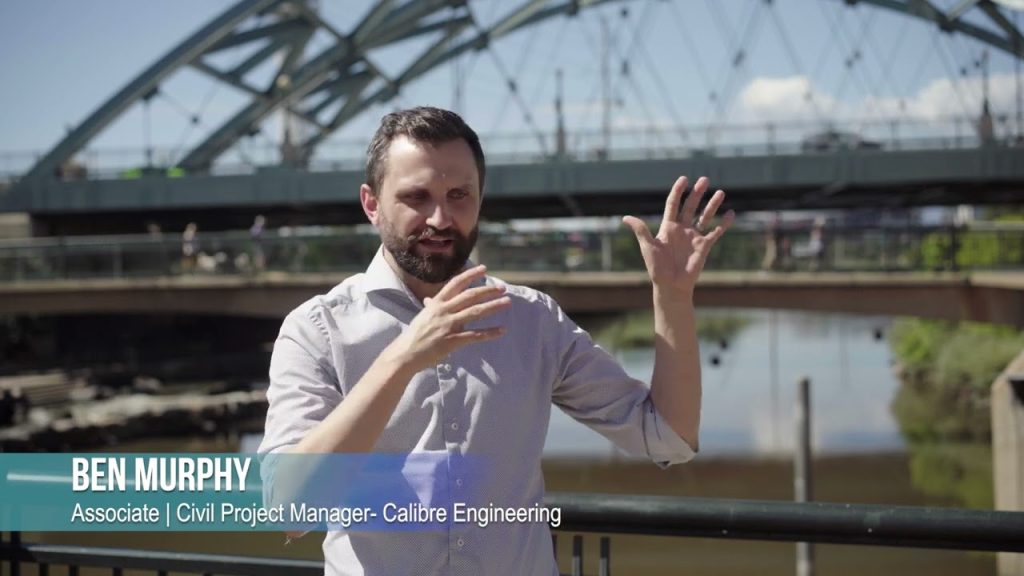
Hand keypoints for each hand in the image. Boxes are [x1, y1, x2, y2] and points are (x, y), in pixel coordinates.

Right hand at [388, 265, 509, 371]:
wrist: (405, 354)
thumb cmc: (414, 335)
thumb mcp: (422, 316)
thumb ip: (430, 307)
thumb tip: (430, 299)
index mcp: (436, 303)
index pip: (455, 283)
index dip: (470, 275)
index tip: (484, 269)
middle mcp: (443, 311)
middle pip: (470, 296)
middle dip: (488, 290)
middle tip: (503, 288)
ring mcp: (448, 325)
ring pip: (476, 312)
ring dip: (494, 306)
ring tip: (508, 302)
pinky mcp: (452, 341)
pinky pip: (475, 335)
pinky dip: (490, 333)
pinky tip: (502, 330)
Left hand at [623, 176, 733, 297]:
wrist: (671, 285)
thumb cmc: (657, 267)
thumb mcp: (647, 246)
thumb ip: (641, 230)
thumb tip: (625, 217)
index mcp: (668, 227)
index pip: (673, 204)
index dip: (678, 191)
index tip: (684, 179)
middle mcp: (682, 229)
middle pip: (690, 206)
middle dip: (697, 193)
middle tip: (705, 180)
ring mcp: (694, 237)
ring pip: (705, 216)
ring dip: (712, 205)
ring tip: (721, 192)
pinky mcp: (704, 246)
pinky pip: (716, 232)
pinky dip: (724, 224)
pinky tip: (731, 213)